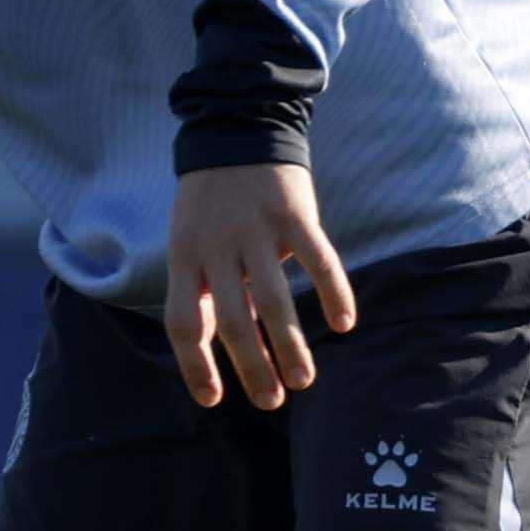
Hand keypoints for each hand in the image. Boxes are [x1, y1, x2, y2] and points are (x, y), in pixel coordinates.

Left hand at [167, 162, 357, 409]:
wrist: (237, 129)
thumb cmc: (211, 200)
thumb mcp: (188, 240)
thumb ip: (198, 287)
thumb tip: (206, 345)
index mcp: (185, 256)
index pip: (183, 323)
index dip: (195, 366)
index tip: (213, 400)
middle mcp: (217, 247)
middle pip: (232, 320)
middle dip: (252, 368)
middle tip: (272, 401)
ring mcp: (256, 230)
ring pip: (274, 301)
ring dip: (291, 346)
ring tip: (304, 380)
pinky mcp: (294, 213)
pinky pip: (318, 260)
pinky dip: (334, 293)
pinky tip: (346, 322)